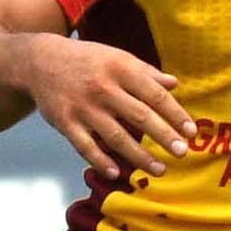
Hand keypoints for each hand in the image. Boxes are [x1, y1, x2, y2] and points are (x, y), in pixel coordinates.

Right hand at [11, 33, 194, 182]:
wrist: (39, 60)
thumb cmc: (87, 60)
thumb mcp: (116, 57)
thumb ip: (145, 72)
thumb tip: (175, 84)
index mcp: (120, 68)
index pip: (154, 94)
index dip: (175, 114)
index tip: (191, 132)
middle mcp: (103, 88)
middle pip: (139, 116)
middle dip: (163, 136)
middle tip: (182, 153)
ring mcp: (83, 107)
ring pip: (115, 136)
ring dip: (139, 156)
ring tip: (160, 169)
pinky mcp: (64, 122)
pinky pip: (85, 146)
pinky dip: (100, 160)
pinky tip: (116, 173)